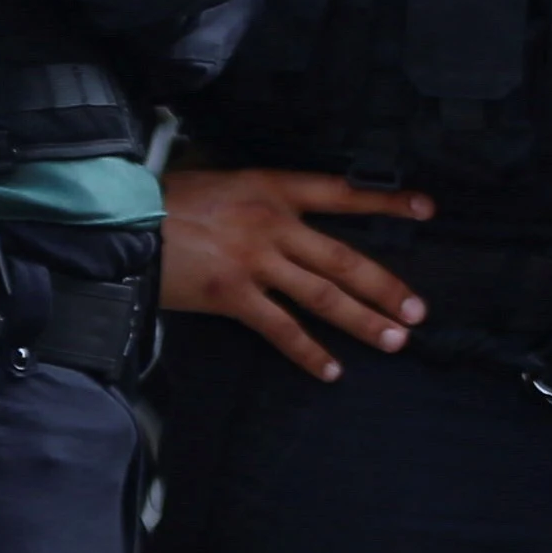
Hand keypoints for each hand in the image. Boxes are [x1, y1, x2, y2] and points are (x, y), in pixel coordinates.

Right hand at [158, 167, 431, 379]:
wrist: (125, 220)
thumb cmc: (170, 199)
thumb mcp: (226, 182)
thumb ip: (264, 201)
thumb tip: (293, 221)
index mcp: (274, 188)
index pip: (343, 193)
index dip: (386, 203)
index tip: (427, 210)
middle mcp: (274, 224)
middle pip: (344, 259)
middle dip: (386, 286)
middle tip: (418, 311)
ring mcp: (255, 261)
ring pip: (323, 296)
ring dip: (362, 320)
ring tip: (395, 339)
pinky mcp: (232, 295)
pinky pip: (281, 329)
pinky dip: (308, 352)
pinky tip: (332, 370)